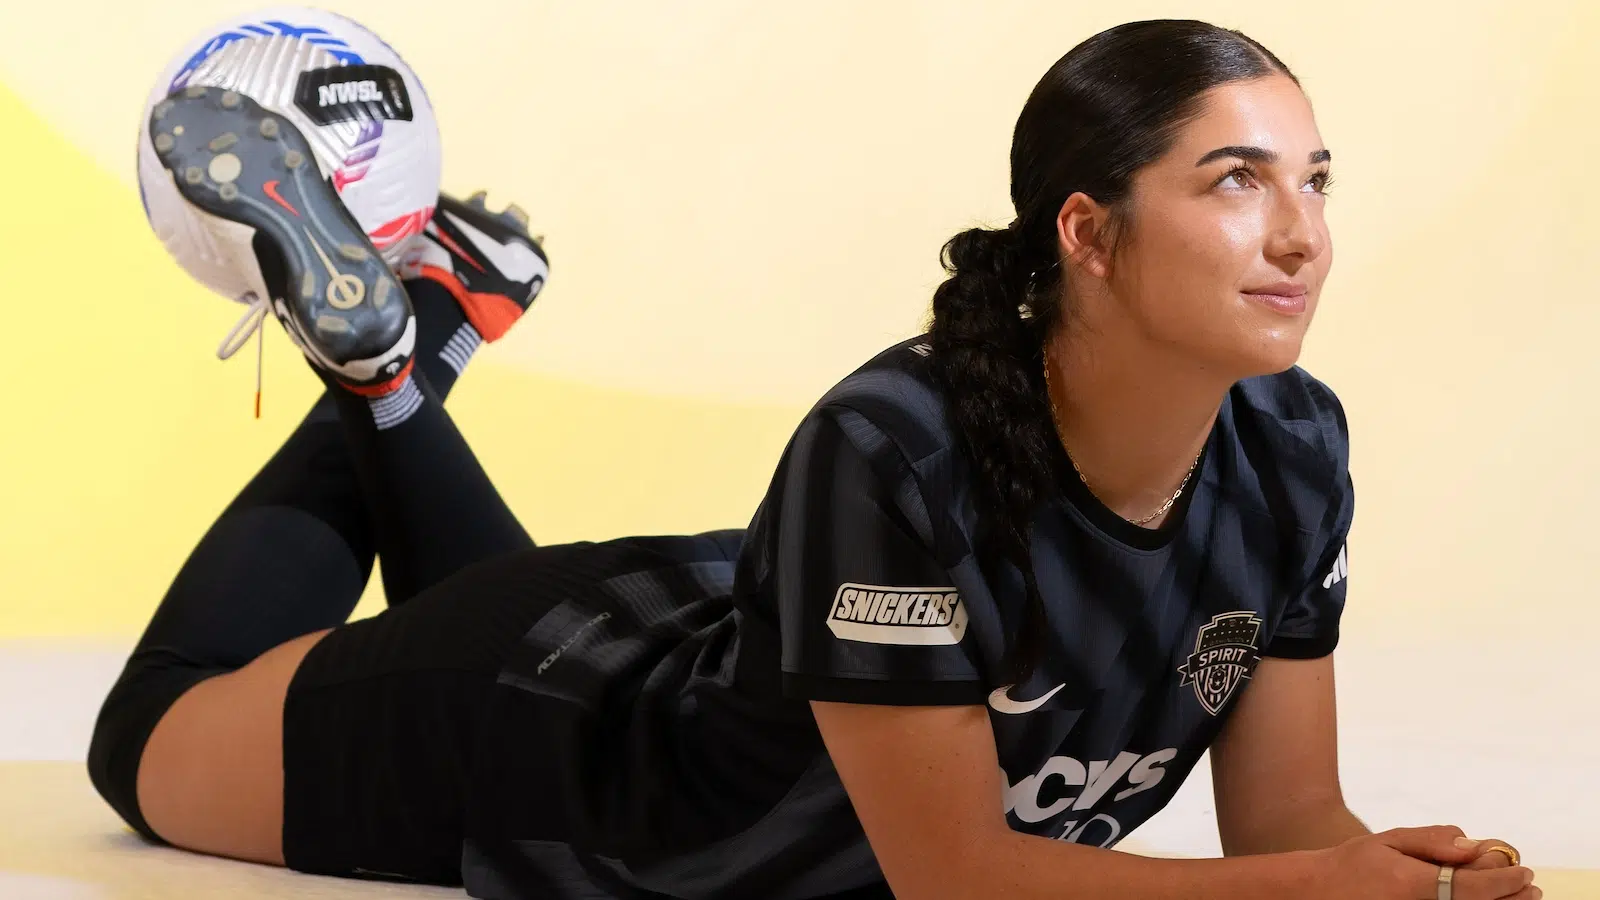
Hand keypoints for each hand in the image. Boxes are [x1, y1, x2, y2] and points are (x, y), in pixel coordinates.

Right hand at [1314, 826, 1538, 899]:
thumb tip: (1471, 845)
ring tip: (1519, 897)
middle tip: (1529, 886)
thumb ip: (1431, 841)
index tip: (1523, 870)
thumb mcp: (1388, 841)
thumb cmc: (1354, 864)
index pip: (1475, 887)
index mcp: (1413, 885)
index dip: (1506, 880)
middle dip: (1512, 897)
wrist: (1318, 893)